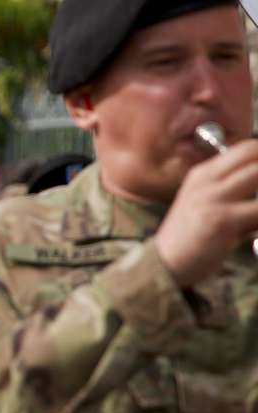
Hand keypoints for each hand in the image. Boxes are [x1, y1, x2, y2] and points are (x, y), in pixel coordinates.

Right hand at [157, 138, 257, 286]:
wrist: (165, 264)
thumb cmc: (190, 237)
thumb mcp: (205, 203)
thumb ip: (233, 190)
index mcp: (202, 174)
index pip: (245, 148)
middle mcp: (206, 181)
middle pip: (254, 157)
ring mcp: (212, 199)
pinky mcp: (221, 220)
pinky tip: (257, 229)